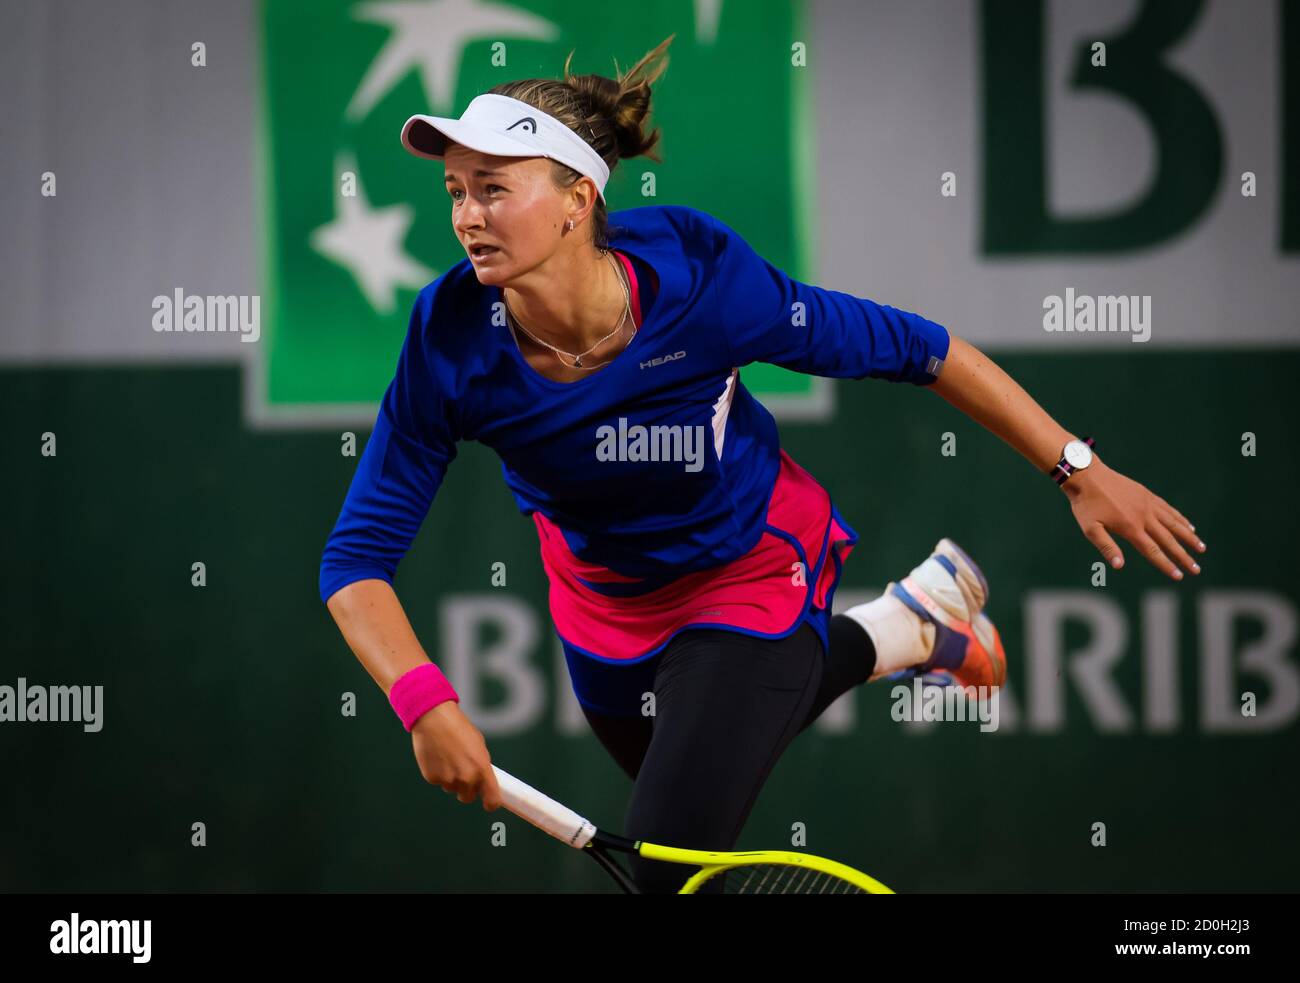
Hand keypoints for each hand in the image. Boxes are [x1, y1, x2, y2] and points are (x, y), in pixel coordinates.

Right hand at [410, 701, 503, 810]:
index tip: (488, 804)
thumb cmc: (459, 728)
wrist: (434, 718)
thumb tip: (483, 780)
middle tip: (461, 772)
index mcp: (482, 768)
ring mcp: (448, 779)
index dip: (491, 803)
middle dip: (466, 789)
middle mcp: (466, 777)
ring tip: (447, 757)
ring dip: (451, 779)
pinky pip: (438, 781)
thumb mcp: (478, 745)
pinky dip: (438, 773)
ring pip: (452, 789)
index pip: (492, 799)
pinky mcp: (432, 778)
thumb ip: (481, 765)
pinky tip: (437, 756)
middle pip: (468, 797)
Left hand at [1062, 457, 1205, 579]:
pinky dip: (1181, 519)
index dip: (1166, 565)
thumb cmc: (1086, 505)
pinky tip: (1189, 526)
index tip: (1179, 576)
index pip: (1153, 551)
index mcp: (1131, 528)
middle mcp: (1144, 517)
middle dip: (1184, 556)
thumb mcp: (1090, 528)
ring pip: (1174, 523)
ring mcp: (1148, 504)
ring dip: (1189, 537)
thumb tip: (1119, 566)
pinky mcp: (1147, 495)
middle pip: (1169, 540)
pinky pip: (1169, 510)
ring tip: (1202, 548)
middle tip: (1197, 570)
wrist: (1087, 475)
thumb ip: (1106, 547)